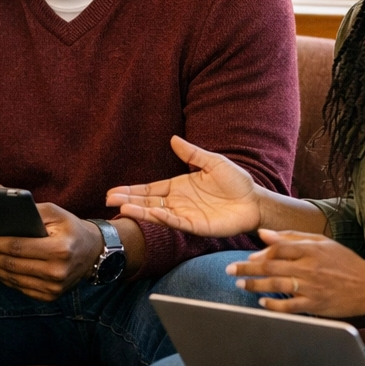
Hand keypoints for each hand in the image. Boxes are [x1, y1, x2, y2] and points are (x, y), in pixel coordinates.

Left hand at [0, 203, 103, 301]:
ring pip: (14, 280)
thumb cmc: (69, 228)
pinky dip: (5, 279)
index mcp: (59, 249)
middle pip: (13, 265)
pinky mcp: (51, 296)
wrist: (94, 252)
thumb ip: (29, 209)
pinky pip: (21, 288)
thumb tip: (0, 202)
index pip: (19, 248)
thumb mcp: (55, 212)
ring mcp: (54, 287)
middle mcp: (57, 271)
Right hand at [106, 136, 266, 237]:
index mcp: (178, 187)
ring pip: (157, 213)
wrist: (255, 201)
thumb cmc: (236, 182)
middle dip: (128, 201)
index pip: (149, 190)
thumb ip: (192, 153)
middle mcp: (177, 202)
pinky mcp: (196, 226)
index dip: (131, 190)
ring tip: (122, 208)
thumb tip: (173, 139)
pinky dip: (164, 218)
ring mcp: (185, 215)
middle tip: (109, 201)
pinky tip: (153, 212)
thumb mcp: (212, 162)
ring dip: (140, 211)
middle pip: (147, 202)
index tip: (113, 192)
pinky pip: (176, 221)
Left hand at [228, 229, 364, 317]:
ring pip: (276, 286)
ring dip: (255, 285)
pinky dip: (272, 305)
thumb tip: (263, 234)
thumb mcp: (321, 242)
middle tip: (230, 270)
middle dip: (246, 269)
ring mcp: (312, 288)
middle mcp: (310, 268)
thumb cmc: (344, 263)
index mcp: (311, 250)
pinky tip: (261, 303)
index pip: (278, 248)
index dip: (260, 252)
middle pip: (271, 266)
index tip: (248, 258)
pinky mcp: (315, 305)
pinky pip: (289, 307)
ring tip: (241, 284)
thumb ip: (291, 237)